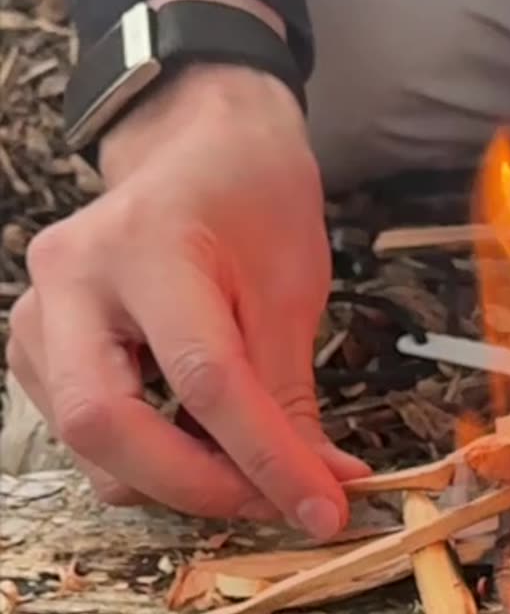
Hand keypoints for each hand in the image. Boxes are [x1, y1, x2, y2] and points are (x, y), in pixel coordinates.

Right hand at [6, 62, 368, 539]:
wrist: (196, 149)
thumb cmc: (252, 200)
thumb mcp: (291, 286)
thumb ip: (292, 391)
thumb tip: (322, 483)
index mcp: (146, 246)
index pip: (204, 378)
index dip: (267, 457)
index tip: (326, 507)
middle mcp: (70, 281)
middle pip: (107, 422)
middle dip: (198, 485)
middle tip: (280, 502)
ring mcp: (37, 315)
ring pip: (87, 442)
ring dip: (175, 480)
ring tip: (253, 470)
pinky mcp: (36, 347)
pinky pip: (84, 432)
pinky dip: (149, 459)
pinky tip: (205, 444)